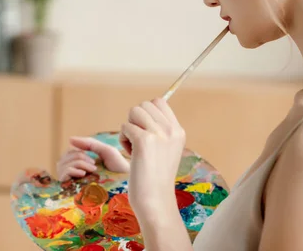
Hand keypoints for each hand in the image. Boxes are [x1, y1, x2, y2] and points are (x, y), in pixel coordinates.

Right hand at [56, 136, 129, 181]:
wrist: (126, 182)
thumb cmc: (118, 168)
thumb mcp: (105, 151)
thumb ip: (89, 143)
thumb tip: (69, 139)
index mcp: (82, 165)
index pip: (67, 155)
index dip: (77, 152)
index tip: (92, 158)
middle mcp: (75, 174)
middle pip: (63, 159)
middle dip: (78, 157)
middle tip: (93, 164)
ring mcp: (73, 182)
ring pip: (61, 165)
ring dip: (77, 162)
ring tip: (92, 169)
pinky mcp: (72, 191)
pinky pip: (62, 174)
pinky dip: (72, 169)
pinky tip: (83, 173)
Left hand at [120, 98, 185, 219]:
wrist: (155, 201)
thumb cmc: (154, 177)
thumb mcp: (165, 149)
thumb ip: (159, 130)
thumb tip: (141, 110)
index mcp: (178, 131)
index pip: (159, 101)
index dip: (146, 113)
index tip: (145, 132)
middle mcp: (171, 130)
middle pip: (144, 105)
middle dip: (136, 121)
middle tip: (139, 142)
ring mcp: (159, 134)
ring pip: (134, 112)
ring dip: (128, 128)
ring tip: (134, 147)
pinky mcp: (144, 141)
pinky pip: (125, 126)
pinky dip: (123, 139)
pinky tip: (131, 154)